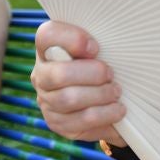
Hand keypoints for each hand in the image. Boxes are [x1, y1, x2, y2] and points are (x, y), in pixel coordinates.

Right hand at [32, 21, 126, 144]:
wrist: (104, 105)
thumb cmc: (101, 69)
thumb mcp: (99, 52)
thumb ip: (97, 42)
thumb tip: (103, 43)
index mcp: (48, 50)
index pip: (47, 35)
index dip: (72, 39)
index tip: (95, 48)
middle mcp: (41, 75)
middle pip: (59, 74)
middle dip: (93, 74)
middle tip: (110, 74)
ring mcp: (46, 101)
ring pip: (70, 99)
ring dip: (101, 94)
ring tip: (116, 92)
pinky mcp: (58, 124)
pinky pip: (82, 120)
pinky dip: (106, 113)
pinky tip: (118, 109)